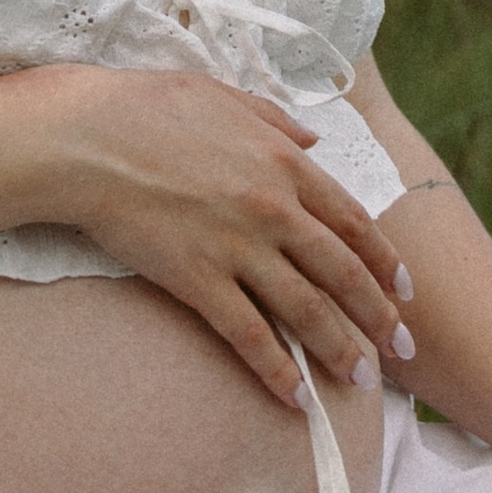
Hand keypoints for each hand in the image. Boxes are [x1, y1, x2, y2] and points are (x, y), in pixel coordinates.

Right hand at [22, 66, 408, 408]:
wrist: (86, 138)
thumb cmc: (148, 109)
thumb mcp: (224, 95)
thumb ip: (276, 119)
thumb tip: (314, 137)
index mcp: (284, 162)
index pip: (352, 221)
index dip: (384, 260)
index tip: (405, 290)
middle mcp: (273, 208)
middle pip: (341, 272)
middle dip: (377, 316)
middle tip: (401, 348)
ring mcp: (237, 246)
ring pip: (305, 309)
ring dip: (338, 350)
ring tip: (358, 381)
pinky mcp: (198, 278)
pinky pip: (248, 333)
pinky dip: (276, 368)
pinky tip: (295, 397)